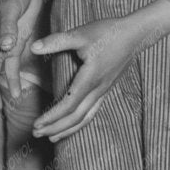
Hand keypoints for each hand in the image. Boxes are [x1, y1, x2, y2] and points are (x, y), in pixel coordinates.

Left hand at [31, 16, 145, 140]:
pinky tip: (70, 125)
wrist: (135, 35)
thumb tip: (33, 47)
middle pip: (75, 117)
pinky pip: (91, 112)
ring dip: (66, 129)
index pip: (69, 105)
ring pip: (85, 118)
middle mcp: (98, 89)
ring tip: (50, 137)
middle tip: (36, 133)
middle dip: (55, 127)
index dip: (52, 117)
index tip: (37, 123)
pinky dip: (79, 122)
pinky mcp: (105, 89)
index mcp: (90, 78)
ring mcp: (103, 91)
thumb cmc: (108, 32)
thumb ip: (57, 41)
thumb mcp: (80, 34)